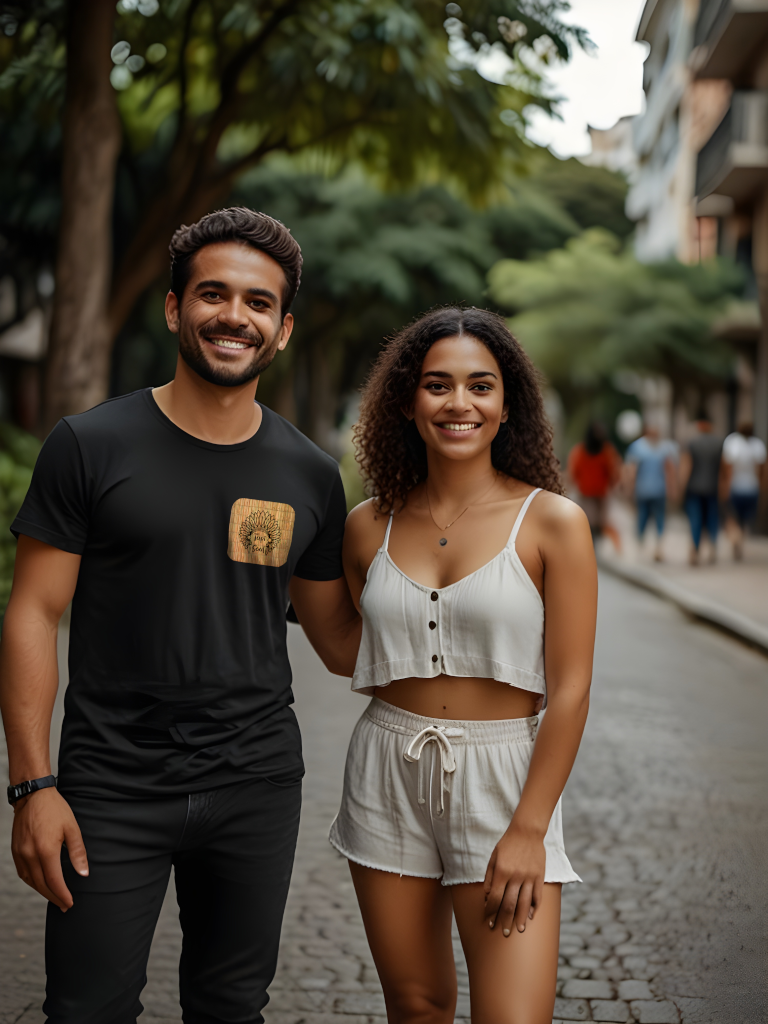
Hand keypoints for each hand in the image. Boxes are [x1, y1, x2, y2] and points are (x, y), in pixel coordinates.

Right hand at [11, 787, 87, 910]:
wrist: (33, 795)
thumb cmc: (55, 809)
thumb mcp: (72, 828)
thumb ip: (78, 852)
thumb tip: (83, 873)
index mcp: (46, 850)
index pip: (54, 881)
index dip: (62, 895)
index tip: (70, 903)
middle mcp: (30, 855)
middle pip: (41, 885)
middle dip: (54, 897)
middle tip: (64, 905)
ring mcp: (20, 853)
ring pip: (30, 881)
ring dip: (42, 891)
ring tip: (55, 897)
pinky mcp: (15, 850)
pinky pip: (23, 873)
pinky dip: (32, 882)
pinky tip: (40, 883)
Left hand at [483, 822, 544, 935]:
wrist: (526, 831)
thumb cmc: (507, 845)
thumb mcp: (493, 858)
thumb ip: (490, 878)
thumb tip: (487, 897)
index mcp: (501, 872)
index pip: (495, 898)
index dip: (491, 911)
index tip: (489, 921)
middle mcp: (515, 876)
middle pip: (509, 904)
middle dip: (505, 920)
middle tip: (503, 933)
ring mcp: (529, 877)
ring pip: (524, 903)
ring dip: (520, 918)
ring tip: (519, 930)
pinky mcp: (539, 876)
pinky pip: (537, 895)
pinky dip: (534, 907)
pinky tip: (531, 916)